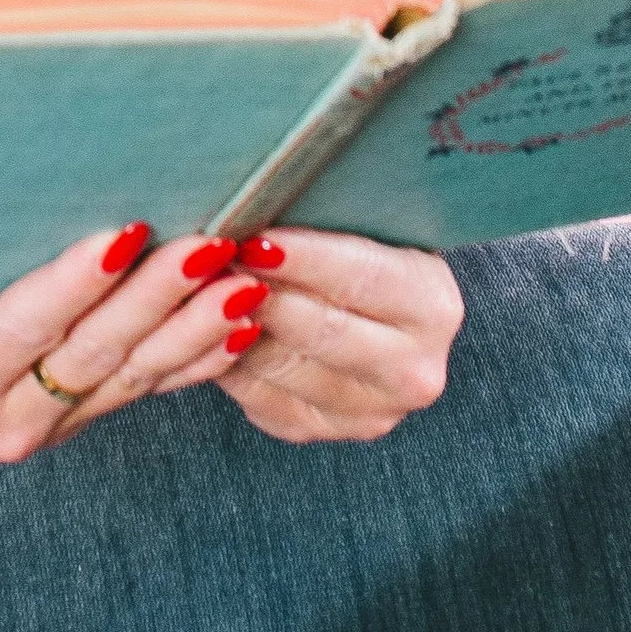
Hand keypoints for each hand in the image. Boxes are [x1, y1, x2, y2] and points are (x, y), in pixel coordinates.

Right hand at [0, 222, 251, 462]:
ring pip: (132, 376)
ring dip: (195, 328)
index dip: (76, 281)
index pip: (24, 322)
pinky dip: (195, 358)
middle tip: (211, 247)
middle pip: (95, 350)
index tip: (127, 233)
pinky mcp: (74, 419)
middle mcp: (0, 416)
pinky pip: (144, 389)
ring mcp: (42, 426)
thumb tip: (12, 147)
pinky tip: (240, 329)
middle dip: (160, 297)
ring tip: (245, 284)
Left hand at [211, 229, 463, 443]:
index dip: (302, 257)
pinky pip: (258, 396)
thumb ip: (329, 213)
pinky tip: (206, 324)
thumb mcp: (366, 219)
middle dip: (256, 290)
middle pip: (319, 330)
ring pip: (280, 366)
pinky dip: (226, 359)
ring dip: (230, 325)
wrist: (377, 307)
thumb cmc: (364, 243)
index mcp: (433, 306)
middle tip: (210, 257)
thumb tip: (259, 202)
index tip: (252, 236)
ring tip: (198, 284)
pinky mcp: (323, 429)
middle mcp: (413, 370)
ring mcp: (370, 410)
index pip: (361, 278)